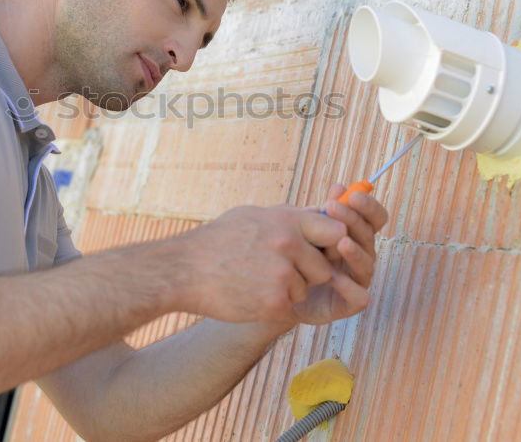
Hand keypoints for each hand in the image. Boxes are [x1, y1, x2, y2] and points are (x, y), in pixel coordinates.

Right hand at [173, 205, 351, 323]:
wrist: (184, 271)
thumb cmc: (217, 241)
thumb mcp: (252, 216)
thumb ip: (289, 217)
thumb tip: (320, 212)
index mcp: (287, 220)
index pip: (336, 230)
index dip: (330, 243)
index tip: (319, 250)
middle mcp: (289, 244)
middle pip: (324, 267)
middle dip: (308, 273)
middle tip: (277, 271)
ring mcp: (283, 274)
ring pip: (305, 289)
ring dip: (289, 290)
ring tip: (256, 281)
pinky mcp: (275, 302)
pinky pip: (290, 307)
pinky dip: (273, 306)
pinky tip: (250, 295)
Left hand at [289, 184, 389, 324]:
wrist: (280, 290)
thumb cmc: (297, 255)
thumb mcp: (306, 229)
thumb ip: (323, 211)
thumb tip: (339, 187)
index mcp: (355, 236)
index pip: (374, 219)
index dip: (369, 207)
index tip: (353, 195)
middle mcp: (361, 256)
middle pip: (368, 236)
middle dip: (352, 220)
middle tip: (332, 208)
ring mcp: (357, 280)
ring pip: (366, 264)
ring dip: (355, 252)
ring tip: (340, 243)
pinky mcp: (349, 304)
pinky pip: (358, 295)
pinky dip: (348, 286)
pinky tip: (332, 276)